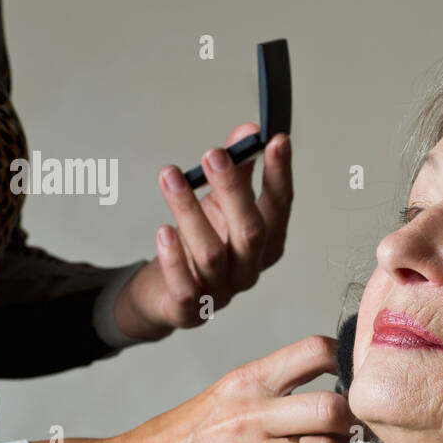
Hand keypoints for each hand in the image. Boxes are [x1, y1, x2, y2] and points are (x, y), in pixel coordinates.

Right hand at [106, 335, 353, 442]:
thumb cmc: (177, 442)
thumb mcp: (221, 397)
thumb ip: (270, 392)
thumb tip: (330, 396)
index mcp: (246, 381)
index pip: (315, 351)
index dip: (343, 365)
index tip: (344, 386)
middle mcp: (249, 414)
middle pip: (334, 408)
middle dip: (349, 427)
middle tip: (341, 438)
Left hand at [113, 122, 293, 339]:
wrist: (168, 295)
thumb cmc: (200, 244)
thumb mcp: (220, 204)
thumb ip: (237, 170)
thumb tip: (248, 131)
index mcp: (267, 242)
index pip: (279, 205)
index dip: (280, 173)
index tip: (275, 139)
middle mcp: (250, 268)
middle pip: (251, 230)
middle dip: (233, 190)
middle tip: (213, 153)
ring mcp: (222, 292)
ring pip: (212, 254)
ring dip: (189, 212)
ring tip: (170, 177)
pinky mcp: (190, 310)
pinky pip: (185, 289)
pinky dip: (174, 260)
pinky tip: (163, 232)